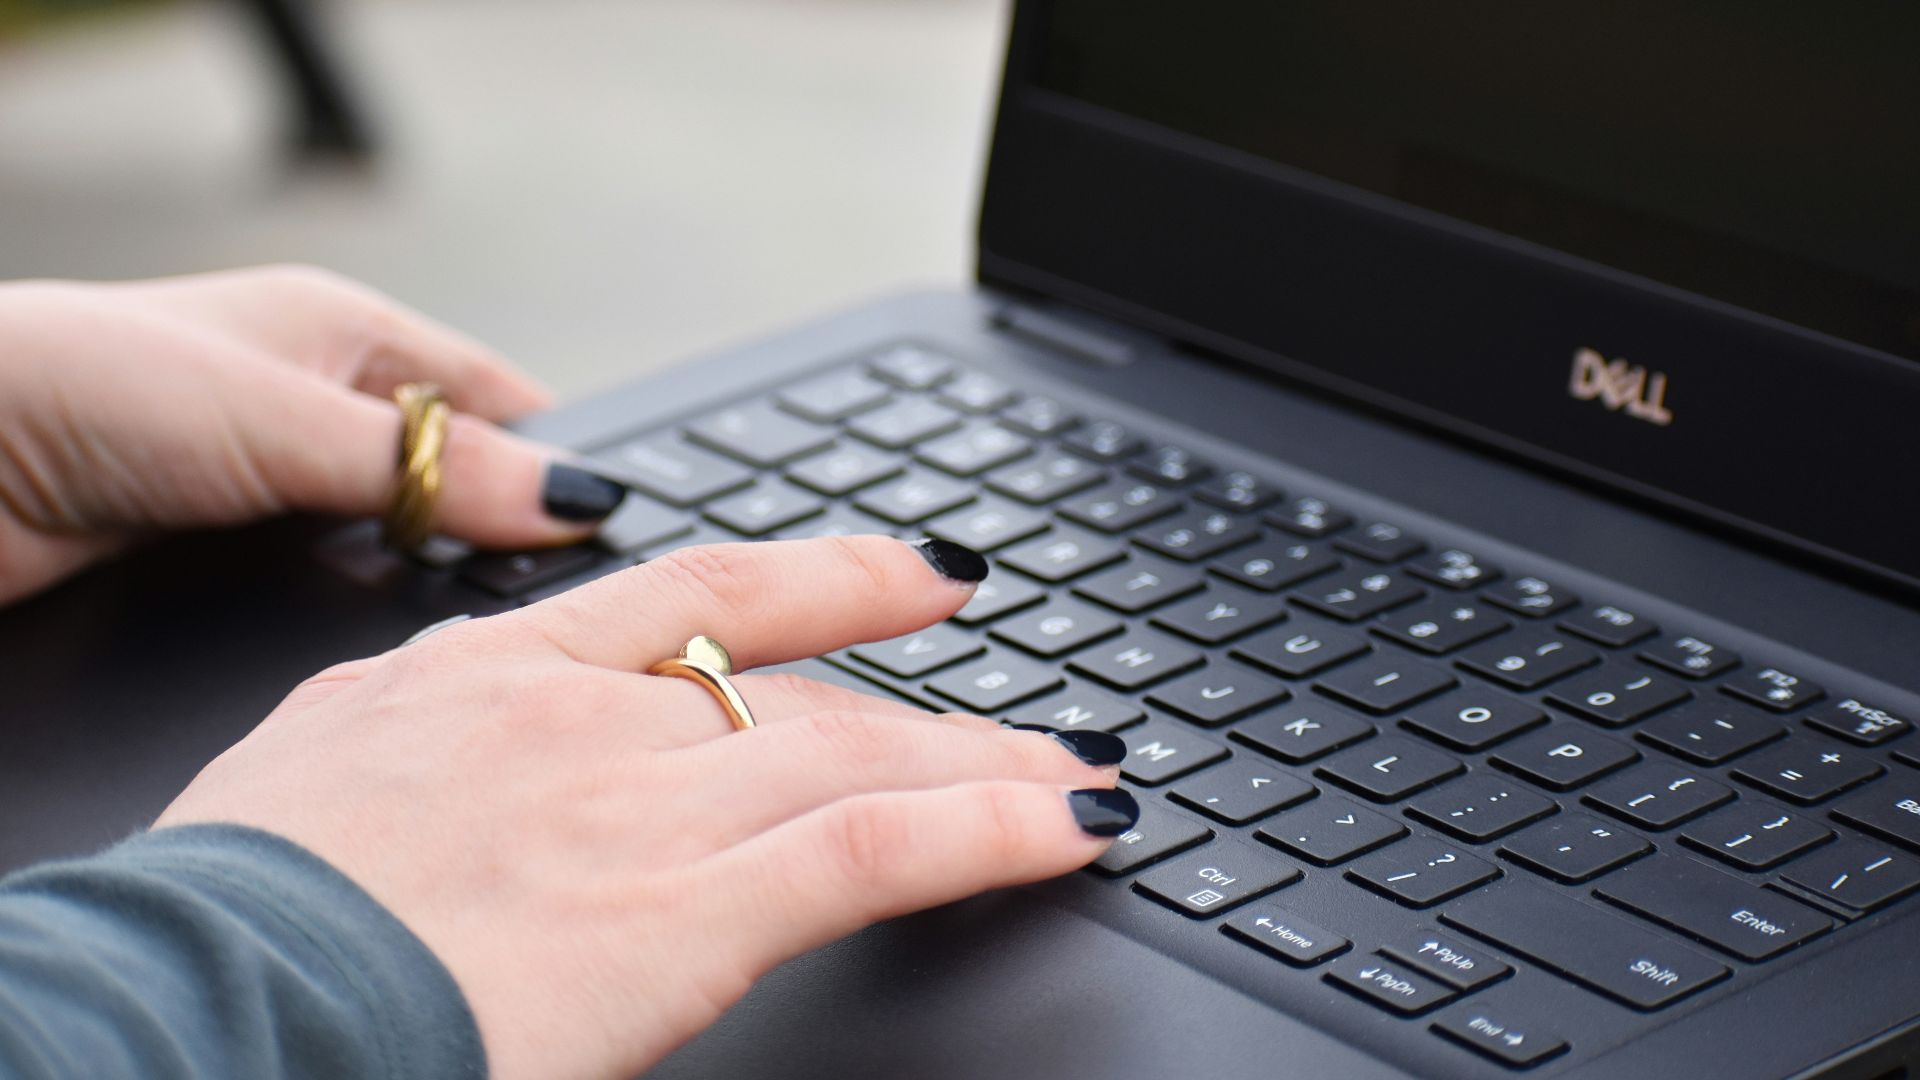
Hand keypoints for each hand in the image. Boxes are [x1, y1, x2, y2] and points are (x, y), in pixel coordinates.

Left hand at [0, 265, 622, 604]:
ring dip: (439, 586)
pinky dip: (373, 620)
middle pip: (463, 482)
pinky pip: (338, 593)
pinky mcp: (231, 561)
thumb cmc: (80, 383)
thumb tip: (572, 498)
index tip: (620, 533)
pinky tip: (401, 660)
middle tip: (572, 612)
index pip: (503, 401)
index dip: (565, 463)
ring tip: (499, 645)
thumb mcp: (285, 422)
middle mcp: (320, 409)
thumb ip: (434, 466)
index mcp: (349, 335)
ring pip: (404, 547)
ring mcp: (275, 487)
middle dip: (511, 537)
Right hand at [154, 536, 1137, 1079]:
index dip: (819, 576)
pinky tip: (1068, 823)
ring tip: (1075, 771)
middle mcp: (579, 716)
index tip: (901, 573)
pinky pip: (875, 845)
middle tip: (1022, 711)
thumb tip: (453, 771)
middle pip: (800, 688)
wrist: (187, 1005)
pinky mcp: (680, 908)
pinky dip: (990, 829)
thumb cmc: (234, 919)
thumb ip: (419, 749)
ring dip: (987, 764)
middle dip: (926, 703)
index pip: (689, 595)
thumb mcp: (316, 784)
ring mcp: (636, 804)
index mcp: (483, 674)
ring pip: (858, 755)